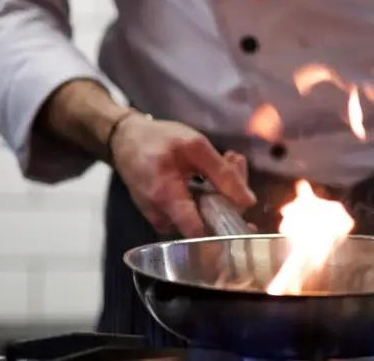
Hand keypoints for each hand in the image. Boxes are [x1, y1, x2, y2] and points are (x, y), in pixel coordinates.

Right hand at [110, 116, 255, 237]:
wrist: (125, 140)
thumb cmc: (158, 139)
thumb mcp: (194, 146)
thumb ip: (222, 174)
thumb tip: (248, 202)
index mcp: (166, 198)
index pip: (199, 233)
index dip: (225, 232)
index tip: (246, 217)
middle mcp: (162, 217)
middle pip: (208, 222)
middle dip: (230, 194)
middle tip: (234, 161)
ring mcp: (162, 219)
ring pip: (203, 216)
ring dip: (222, 190)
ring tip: (227, 159)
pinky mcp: (164, 216)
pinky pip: (193, 212)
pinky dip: (208, 193)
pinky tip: (213, 169)